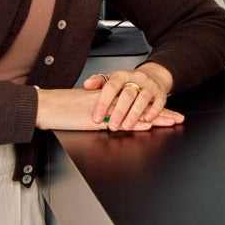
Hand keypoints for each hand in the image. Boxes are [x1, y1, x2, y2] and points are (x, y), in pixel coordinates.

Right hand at [35, 87, 162, 131]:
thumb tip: (109, 118)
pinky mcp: (98, 119)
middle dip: (161, 113)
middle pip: (141, 107)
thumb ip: (99, 111)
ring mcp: (106, 110)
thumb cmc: (60, 109)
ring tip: (173, 121)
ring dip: (155, 118)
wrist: (45, 106)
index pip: (135, 102)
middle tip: (178, 117)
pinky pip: (120, 121)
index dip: (152, 106)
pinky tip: (148, 125)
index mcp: (109, 99)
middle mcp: (110, 102)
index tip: (167, 111)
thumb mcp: (84, 108)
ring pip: (136, 113)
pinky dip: (135, 123)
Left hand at [83, 65, 180, 131]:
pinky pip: (159, 102)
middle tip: (111, 126)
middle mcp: (137, 78)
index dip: (103, 103)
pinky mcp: (161, 93)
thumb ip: (99, 82)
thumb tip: (87, 84)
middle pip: (128, 94)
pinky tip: (147, 120)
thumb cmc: (129, 82)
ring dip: (134, 115)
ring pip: (143, 99)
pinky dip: (154, 112)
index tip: (97, 117)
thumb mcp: (112, 79)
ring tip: (126, 126)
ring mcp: (150, 85)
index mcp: (122, 75)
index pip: (111, 87)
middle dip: (119, 112)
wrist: (153, 75)